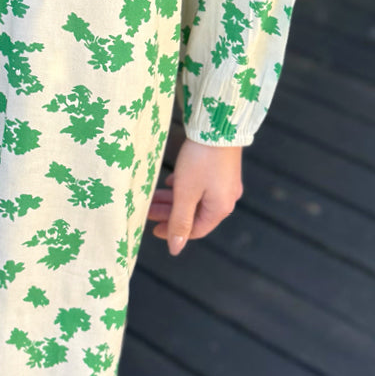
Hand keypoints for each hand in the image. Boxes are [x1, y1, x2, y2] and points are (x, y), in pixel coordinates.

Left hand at [148, 137, 243, 255]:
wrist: (218, 126)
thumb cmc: (200, 161)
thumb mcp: (186, 193)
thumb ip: (179, 221)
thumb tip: (175, 249)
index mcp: (220, 209)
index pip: (195, 230)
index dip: (173, 232)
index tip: (153, 229)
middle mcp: (226, 199)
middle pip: (194, 214)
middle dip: (170, 213)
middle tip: (148, 211)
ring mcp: (225, 183)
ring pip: (196, 198)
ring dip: (174, 199)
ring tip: (153, 196)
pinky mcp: (221, 169)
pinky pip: (201, 184)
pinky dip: (183, 186)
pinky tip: (170, 181)